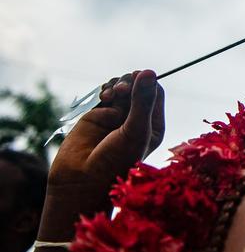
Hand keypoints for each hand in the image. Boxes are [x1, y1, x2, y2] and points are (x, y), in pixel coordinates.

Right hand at [47, 69, 164, 194]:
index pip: (156, 92)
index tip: (139, 76)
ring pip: (121, 87)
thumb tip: (148, 71)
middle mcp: (136, 119)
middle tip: (122, 89)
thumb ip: (142, 102)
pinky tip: (104, 98)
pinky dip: (105, 91)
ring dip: (117, 85)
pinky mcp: (97, 115)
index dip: (148, 81)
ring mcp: (116, 116)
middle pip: (138, 86)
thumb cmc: (115, 160)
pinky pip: (105, 94)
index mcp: (153, 124)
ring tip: (112, 94)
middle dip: (130, 82)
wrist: (81, 180)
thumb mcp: (135, 130)